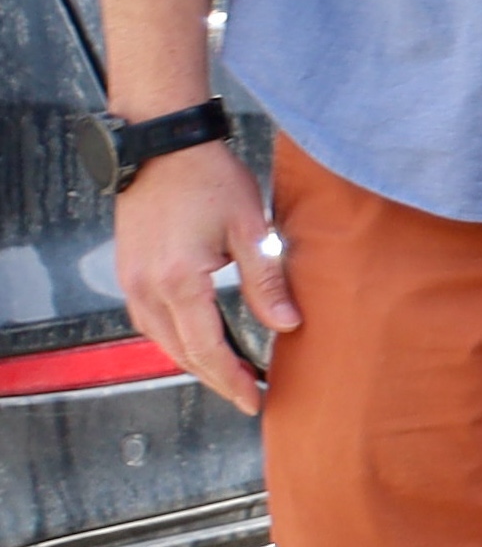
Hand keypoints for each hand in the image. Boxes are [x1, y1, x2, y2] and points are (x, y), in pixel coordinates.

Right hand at [116, 144, 287, 418]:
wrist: (163, 146)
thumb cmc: (210, 179)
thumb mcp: (251, 227)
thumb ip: (267, 281)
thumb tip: (288, 325)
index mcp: (179, 281)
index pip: (206, 348)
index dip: (232, 379)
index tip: (255, 400)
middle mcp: (147, 288)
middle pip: (181, 352)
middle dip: (216, 378)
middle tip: (248, 396)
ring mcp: (131, 282)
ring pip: (162, 341)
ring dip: (195, 361)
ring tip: (230, 375)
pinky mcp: (128, 272)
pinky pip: (150, 322)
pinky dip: (176, 339)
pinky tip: (199, 342)